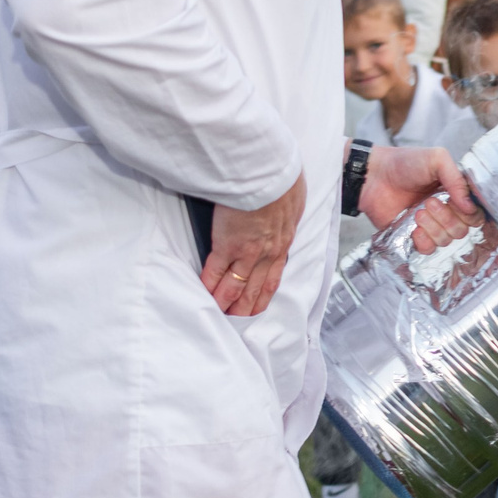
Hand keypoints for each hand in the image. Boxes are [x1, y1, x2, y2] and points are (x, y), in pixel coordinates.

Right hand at [202, 173, 305, 316]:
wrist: (268, 174)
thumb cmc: (282, 180)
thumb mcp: (293, 201)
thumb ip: (287, 212)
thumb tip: (286, 210)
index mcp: (283, 242)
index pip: (273, 277)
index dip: (264, 295)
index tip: (258, 308)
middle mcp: (267, 253)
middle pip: (256, 289)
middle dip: (247, 308)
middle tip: (238, 322)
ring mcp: (247, 251)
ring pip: (237, 286)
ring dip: (227, 303)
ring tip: (220, 315)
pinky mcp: (227, 244)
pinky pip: (217, 271)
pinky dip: (210, 285)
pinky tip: (205, 293)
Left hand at [360, 145, 480, 250]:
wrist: (373, 176)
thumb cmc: (404, 163)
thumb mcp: (436, 159)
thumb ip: (457, 180)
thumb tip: (470, 207)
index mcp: (456, 194)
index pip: (475, 214)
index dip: (468, 213)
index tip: (453, 202)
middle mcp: (446, 212)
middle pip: (462, 230)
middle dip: (446, 218)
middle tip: (428, 202)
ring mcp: (430, 226)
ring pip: (446, 241)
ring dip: (433, 227)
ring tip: (417, 212)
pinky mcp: (414, 238)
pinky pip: (429, 250)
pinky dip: (424, 241)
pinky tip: (414, 229)